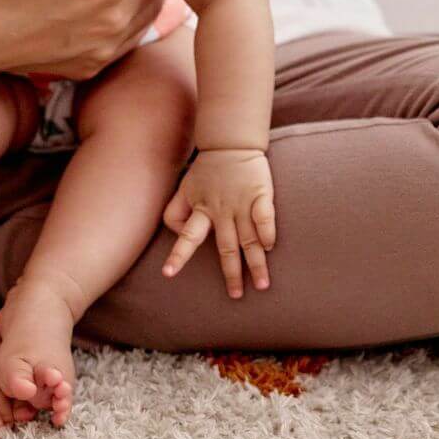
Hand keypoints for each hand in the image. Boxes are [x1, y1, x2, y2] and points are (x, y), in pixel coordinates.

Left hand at [162, 150, 275, 297]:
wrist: (230, 143)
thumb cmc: (207, 169)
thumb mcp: (184, 189)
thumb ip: (176, 212)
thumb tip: (177, 234)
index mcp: (201, 210)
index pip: (187, 236)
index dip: (178, 255)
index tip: (168, 274)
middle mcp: (222, 211)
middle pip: (227, 248)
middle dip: (232, 274)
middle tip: (237, 295)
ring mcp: (242, 204)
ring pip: (249, 239)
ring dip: (255, 263)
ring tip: (262, 284)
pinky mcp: (260, 194)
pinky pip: (264, 216)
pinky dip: (267, 232)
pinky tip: (270, 247)